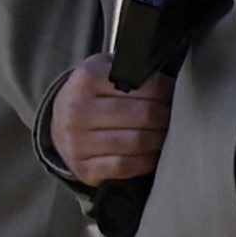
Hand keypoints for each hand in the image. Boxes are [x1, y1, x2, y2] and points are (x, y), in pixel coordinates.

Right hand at [48, 55, 168, 187]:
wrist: (60, 125)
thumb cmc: (95, 95)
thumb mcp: (107, 70)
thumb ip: (135, 69)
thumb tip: (175, 80)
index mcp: (88, 78)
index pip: (147, 86)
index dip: (166, 93)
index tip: (169, 97)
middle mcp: (78, 110)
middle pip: (145, 115)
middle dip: (165, 117)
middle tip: (170, 117)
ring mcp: (77, 141)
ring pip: (137, 142)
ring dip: (158, 140)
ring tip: (161, 133)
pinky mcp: (84, 167)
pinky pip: (126, 166)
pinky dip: (145, 161)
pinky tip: (149, 153)